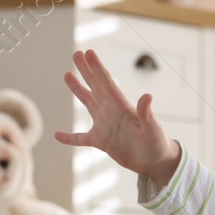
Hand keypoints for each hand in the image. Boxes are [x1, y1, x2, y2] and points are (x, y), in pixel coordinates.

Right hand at [54, 50, 181, 186]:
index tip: (88, 52)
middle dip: (86, 70)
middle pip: (95, 86)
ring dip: (78, 89)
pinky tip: (57, 135)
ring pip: (88, 103)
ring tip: (68, 75)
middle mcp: (111, 112)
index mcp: (121, 107)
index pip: (107, 83)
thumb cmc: (157, 144)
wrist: (156, 163)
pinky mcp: (101, 142)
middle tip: (76, 53)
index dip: (96, 68)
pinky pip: (81, 138)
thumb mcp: (152, 129)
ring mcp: (105, 126)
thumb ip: (147, 114)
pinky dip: (69, 138)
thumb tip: (147, 96)